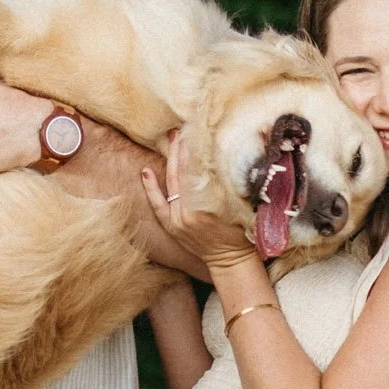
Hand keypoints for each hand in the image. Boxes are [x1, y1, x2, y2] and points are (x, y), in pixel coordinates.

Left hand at [140, 135, 260, 278]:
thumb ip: (230, 184)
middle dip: (183, 147)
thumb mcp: (241, 206)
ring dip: (171, 159)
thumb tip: (223, 155)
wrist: (231, 261)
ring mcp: (178, 219)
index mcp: (210, 205)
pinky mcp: (172, 226)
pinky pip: (157, 204)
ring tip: (172, 138)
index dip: (197, 148)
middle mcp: (191, 211)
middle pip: (184, 171)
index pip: (200, 168)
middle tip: (183, 127)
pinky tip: (145, 170)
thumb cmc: (243, 233)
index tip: (198, 129)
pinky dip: (151, 187)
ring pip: (171, 182)